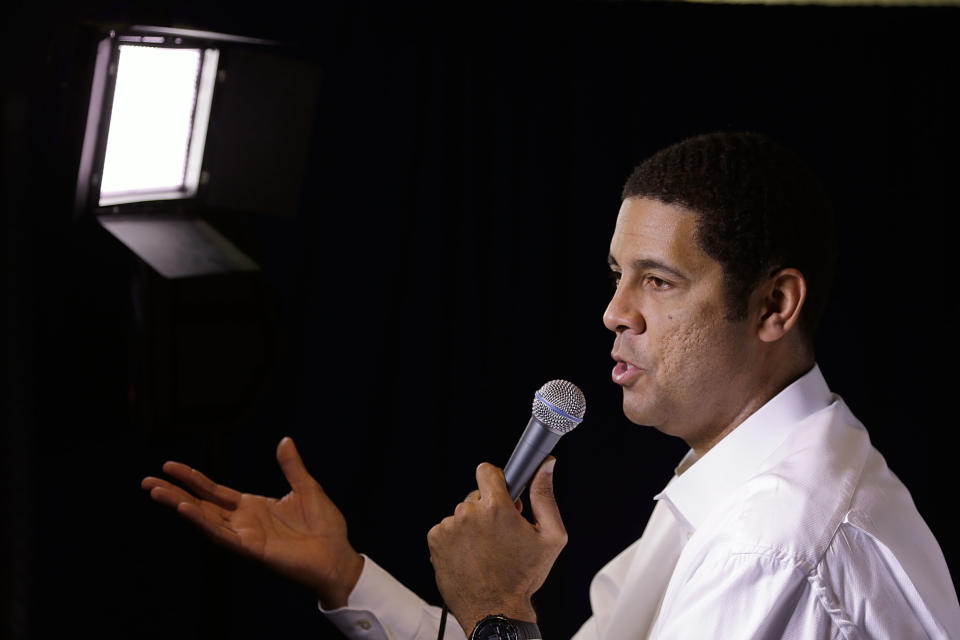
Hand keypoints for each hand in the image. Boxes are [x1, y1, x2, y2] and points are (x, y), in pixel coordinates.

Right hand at [141, 437, 362, 607]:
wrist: (338, 556)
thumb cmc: (325, 527)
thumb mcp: (307, 488)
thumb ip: (291, 466)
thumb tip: (284, 441)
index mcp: (253, 506)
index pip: (214, 490)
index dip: (192, 478)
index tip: (169, 466)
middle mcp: (243, 521)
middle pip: (201, 504)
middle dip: (174, 493)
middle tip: (147, 481)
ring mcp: (245, 536)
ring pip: (205, 519)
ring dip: (180, 506)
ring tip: (157, 492)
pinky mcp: (251, 549)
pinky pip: (222, 535)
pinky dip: (203, 522)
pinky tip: (186, 509)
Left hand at [426, 457, 566, 635]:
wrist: (495, 612)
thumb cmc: (524, 577)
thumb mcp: (550, 536)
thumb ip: (545, 495)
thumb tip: (546, 465)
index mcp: (496, 508)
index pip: (487, 470)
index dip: (497, 481)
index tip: (502, 494)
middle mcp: (468, 513)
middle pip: (476, 496)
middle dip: (488, 509)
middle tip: (500, 534)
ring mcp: (449, 527)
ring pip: (462, 514)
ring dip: (472, 526)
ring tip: (485, 551)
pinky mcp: (435, 540)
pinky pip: (447, 529)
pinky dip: (457, 539)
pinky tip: (471, 556)